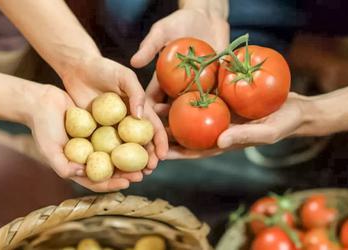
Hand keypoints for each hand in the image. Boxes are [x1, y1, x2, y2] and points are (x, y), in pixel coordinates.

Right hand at [28, 85, 145, 191]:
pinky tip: (142, 137)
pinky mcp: (102, 127)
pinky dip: (128, 137)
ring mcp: (97, 142)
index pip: (98, 181)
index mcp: (79, 166)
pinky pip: (117, 134)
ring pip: (118, 152)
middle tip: (144, 173)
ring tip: (147, 158)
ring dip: (133, 157)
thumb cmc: (43, 128)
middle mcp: (91, 156)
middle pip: (113, 169)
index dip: (112, 184)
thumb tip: (82, 173)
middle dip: (128, 173)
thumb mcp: (49, 149)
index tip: (126, 183)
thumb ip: (62, 166)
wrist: (42, 102)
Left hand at [60, 55, 167, 166]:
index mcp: (139, 108)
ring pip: (125, 149)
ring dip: (130, 164)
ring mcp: (112, 127)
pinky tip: (112, 170)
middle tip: (149, 170)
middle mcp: (128, 121)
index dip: (160, 141)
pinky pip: (104, 147)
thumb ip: (136, 93)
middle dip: (148, 158)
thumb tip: (140, 117)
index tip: (162, 155)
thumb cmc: (104, 68)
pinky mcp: (96, 131)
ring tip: (134, 175)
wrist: (77, 68)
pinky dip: (110, 159)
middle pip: (141, 143)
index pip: (153, 127)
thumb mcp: (124, 76)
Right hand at [132, 7, 228, 159]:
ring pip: (190, 118)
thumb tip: (133, 62)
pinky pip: (211, 107)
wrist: (209, 17)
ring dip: (186, 136)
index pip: (151, 105)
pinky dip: (210, 120)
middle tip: (160, 157)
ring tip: (184, 155)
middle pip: (169, 118)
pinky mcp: (213, 89)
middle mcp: (177, 91)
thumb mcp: (163, 31)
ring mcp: (196, 92)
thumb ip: (150, 45)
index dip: (146, 121)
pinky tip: (212, 138)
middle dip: (163, 137)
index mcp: (162, 82)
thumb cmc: (182, 21)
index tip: (142, 138)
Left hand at [157, 93, 308, 158]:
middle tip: (144, 127)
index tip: (156, 153)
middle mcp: (218, 129)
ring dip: (173, 112)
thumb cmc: (284, 123)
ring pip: (191, 114)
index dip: (176, 153)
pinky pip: (203, 96)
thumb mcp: (267, 131)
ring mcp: (220, 114)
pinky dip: (190, 94)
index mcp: (224, 142)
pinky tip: (175, 85)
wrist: (295, 106)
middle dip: (167, 132)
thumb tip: (219, 141)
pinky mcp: (224, 98)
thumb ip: (245, 137)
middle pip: (187, 133)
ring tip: (151, 106)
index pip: (195, 151)